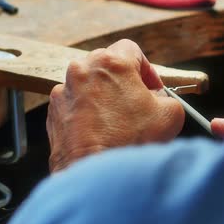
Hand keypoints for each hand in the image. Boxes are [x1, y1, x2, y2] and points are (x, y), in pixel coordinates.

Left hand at [46, 39, 184, 171]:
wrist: (95, 173)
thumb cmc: (130, 141)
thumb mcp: (170, 115)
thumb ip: (168, 99)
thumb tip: (160, 101)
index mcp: (112, 62)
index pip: (132, 50)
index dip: (146, 69)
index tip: (151, 89)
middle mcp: (83, 70)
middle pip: (107, 65)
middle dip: (123, 82)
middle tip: (136, 104)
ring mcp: (64, 90)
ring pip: (88, 84)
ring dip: (103, 97)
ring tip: (116, 122)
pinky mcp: (53, 111)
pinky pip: (74, 103)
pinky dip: (86, 113)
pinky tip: (99, 132)